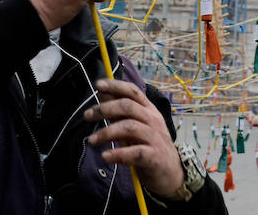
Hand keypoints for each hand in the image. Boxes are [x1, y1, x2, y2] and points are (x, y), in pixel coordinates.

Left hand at [84, 78, 184, 197]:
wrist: (170, 171)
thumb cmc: (150, 146)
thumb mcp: (137, 126)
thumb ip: (122, 112)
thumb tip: (103, 94)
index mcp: (149, 110)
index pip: (133, 91)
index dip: (116, 86)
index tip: (98, 84)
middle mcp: (153, 120)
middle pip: (128, 107)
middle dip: (105, 109)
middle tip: (87, 116)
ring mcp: (155, 138)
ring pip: (130, 127)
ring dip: (107, 132)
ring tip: (91, 141)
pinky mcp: (154, 157)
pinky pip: (135, 152)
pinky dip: (118, 154)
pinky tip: (105, 156)